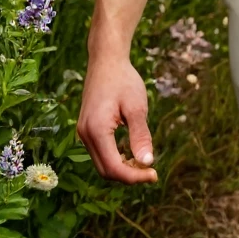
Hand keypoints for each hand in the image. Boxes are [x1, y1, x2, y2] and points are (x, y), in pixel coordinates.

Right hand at [76, 56, 157, 183]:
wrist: (106, 61)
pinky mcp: (87, 129)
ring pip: (101, 164)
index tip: (154, 174)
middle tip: (151, 171)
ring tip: (144, 161)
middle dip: (129, 175)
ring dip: (122, 168)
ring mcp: (83, 132)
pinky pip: (100, 153)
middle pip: (106, 171)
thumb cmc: (124, 80)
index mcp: (96, 130)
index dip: (134, 177)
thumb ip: (140, 136)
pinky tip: (131, 152)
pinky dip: (115, 158)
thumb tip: (147, 163)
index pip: (113, 168)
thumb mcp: (137, 107)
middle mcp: (85, 135)